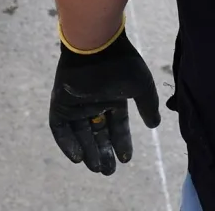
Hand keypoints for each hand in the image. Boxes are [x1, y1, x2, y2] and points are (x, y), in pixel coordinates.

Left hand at [48, 28, 160, 175]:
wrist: (96, 44)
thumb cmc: (121, 64)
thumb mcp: (142, 87)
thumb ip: (148, 106)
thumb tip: (154, 125)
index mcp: (112, 97)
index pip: (116, 125)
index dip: (121, 142)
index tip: (126, 159)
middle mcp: (94, 101)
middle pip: (97, 132)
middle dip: (103, 152)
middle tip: (108, 172)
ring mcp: (76, 102)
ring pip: (80, 132)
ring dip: (87, 151)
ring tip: (97, 168)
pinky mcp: (61, 101)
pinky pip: (60, 127)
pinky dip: (67, 143)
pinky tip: (78, 157)